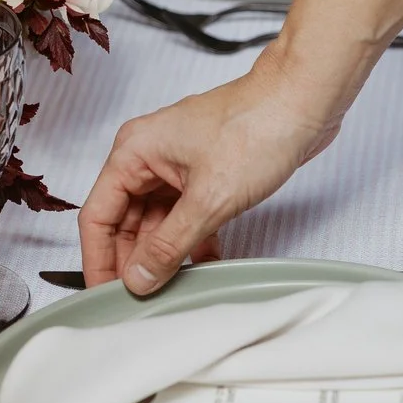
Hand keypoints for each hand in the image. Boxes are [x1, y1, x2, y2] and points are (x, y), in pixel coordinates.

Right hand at [79, 55, 338, 294]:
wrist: (305, 101)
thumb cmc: (258, 125)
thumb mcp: (209, 199)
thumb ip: (169, 245)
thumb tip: (139, 277)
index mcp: (134, 152)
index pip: (97, 216)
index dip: (98, 260)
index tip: (104, 295)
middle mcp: (149, 158)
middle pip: (124, 222)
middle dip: (131, 261)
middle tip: (139, 301)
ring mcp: (177, 167)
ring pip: (156, 222)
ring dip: (163, 255)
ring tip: (169, 291)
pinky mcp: (205, 175)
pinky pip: (186, 217)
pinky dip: (191, 242)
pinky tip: (203, 267)